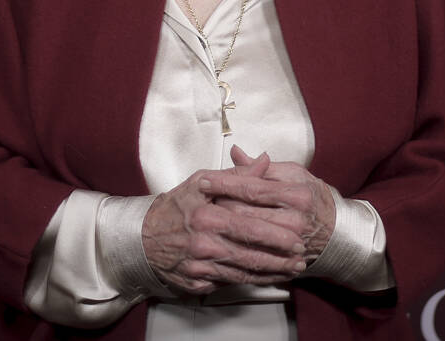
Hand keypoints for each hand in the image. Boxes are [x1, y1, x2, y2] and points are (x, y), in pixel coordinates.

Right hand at [141, 153, 307, 295]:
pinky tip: (269, 277)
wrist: (143, 238)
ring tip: (293, 267)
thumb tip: (264, 160)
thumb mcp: (200, 182)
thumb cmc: (174, 208)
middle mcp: (203, 243)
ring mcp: (200, 267)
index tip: (297, 235)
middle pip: (250, 253)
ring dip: (273, 272)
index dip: (276, 234)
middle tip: (301, 254)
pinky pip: (231, 284)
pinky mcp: (198, 283)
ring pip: (244, 272)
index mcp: (206, 216)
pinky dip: (253, 282)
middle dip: (280, 256)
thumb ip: (237, 175)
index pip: (249, 226)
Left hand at [203, 145, 335, 261]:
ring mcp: (289, 243)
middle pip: (243, 213)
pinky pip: (253, 255)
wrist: (338, 232)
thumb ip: (263, 167)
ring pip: (243, 235)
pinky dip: (234, 247)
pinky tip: (220, 240)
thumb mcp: (294, 174)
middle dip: (218, 206)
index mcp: (296, 194)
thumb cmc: (314, 198)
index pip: (251, 188)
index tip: (203, 180)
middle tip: (200, 201)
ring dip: (222, 227)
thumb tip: (236, 152)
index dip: (224, 183)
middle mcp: (294, 220)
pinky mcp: (285, 260)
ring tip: (208, 218)